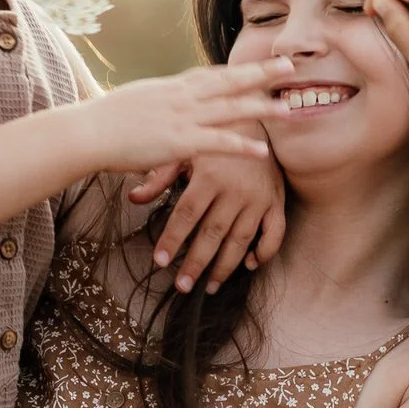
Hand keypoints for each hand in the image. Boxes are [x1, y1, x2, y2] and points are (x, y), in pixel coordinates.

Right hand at [83, 57, 291, 172]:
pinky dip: (242, 145)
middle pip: (229, 81)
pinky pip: (218, 142)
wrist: (87, 132)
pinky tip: (263, 150)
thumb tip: (156, 102)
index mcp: (170, 87)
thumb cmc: (102, 122)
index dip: (237, 70)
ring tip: (290, 107)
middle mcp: (181, 97)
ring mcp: (182, 117)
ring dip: (262, 107)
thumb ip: (153, 102)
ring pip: (231, 108)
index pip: (211, 75)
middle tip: (289, 65)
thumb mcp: (133, 102)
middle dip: (261, 73)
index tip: (260, 65)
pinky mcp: (179, 141)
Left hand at [128, 144, 285, 292]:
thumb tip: (133, 198)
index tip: (159, 262)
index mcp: (209, 177)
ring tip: (209, 286)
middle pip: (212, 234)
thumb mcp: (184, 152)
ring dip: (225, 267)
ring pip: (240, 240)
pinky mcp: (276, 201)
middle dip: (196, 263)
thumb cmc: (212, 138)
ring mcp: (257, 198)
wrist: (256, 120)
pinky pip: (274, 232)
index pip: (186, 215)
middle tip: (182, 286)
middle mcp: (234, 190)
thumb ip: (159, 178)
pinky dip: (264, 251)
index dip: (172, 240)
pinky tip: (250, 264)